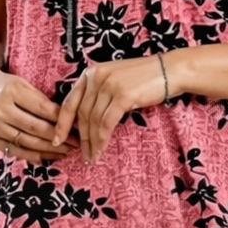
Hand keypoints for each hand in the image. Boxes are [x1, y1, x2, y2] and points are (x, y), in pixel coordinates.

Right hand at [0, 70, 79, 162]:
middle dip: (58, 137)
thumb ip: (41, 100)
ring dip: (49, 149)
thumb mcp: (23, 84)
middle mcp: (0, 109)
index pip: (42, 108)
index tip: (76, 126)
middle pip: (35, 127)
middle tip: (76, 143)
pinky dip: (31, 156)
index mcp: (11, 90)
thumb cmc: (5, 86)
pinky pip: (14, 150)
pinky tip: (46, 157)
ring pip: (26, 142)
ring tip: (65, 151)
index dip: (61, 119)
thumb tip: (66, 118)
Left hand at [51, 55, 170, 162]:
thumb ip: (98, 93)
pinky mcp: (122, 95)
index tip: (57, 139)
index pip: (69, 101)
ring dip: (91, 142)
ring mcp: (109, 85)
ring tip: (92, 157)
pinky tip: (101, 150)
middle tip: (82, 155)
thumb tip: (85, 120)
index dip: (62, 123)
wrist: (170, 71)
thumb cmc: (145, 78)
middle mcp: (96, 76)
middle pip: (81, 114)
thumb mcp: (115, 80)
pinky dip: (102, 139)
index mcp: (91, 73)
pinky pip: (106, 123)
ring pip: (93, 121)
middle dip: (80, 138)